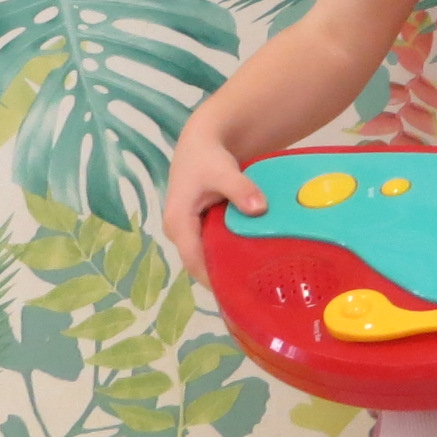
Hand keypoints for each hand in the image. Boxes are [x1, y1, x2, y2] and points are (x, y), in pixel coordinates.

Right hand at [160, 122, 268, 289]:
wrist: (202, 141)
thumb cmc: (208, 157)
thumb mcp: (224, 171)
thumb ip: (240, 189)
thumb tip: (259, 209)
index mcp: (177, 222)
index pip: (194, 261)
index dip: (214, 280)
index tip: (238, 295)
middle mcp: (178, 231)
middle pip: (200, 264)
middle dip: (222, 279)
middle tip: (252, 294)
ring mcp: (187, 231)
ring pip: (206, 257)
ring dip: (225, 268)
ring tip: (254, 284)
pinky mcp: (197, 228)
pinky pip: (211, 247)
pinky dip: (227, 254)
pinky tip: (250, 262)